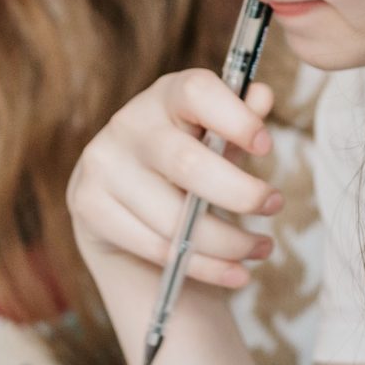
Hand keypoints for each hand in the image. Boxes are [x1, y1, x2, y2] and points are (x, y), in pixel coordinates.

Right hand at [66, 71, 281, 293]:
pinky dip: (205, 266)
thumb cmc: (182, 165)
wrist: (121, 202)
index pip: (196, 93)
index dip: (235, 118)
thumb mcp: (213, 140)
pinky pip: (157, 248)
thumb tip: (261, 96)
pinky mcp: (89, 206)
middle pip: (187, 163)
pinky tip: (235, 271)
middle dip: (240, 193)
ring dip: (229, 242)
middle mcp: (128, 125)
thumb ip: (238, 121)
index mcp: (165, 96)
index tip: (266, 146)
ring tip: (261, 248)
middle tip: (274, 206)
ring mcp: (103, 165)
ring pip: (174, 218)